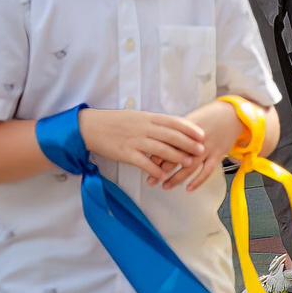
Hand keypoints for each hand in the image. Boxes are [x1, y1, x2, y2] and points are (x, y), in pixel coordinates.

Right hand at [79, 107, 207, 184]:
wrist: (91, 127)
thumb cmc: (114, 122)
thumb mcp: (135, 116)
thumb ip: (152, 122)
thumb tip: (170, 126)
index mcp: (147, 117)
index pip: (172, 121)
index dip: (188, 128)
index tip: (201, 134)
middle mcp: (143, 128)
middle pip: (170, 136)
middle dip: (188, 143)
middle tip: (201, 150)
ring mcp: (135, 141)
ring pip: (160, 149)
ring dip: (176, 156)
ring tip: (188, 162)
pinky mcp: (126, 153)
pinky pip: (143, 163)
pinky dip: (155, 170)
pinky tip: (164, 176)